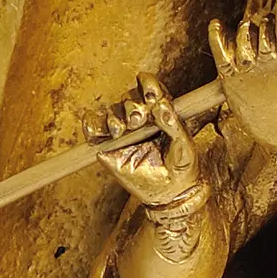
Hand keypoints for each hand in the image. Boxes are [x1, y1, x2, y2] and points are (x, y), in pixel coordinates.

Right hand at [94, 72, 200, 205]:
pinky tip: (101, 133)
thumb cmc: (182, 167)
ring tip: (122, 130)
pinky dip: (92, 125)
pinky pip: (93, 125)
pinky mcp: (107, 143)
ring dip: (114, 117)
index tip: (151, 96)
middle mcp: (141, 117)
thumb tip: (161, 104)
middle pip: (129, 97)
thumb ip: (173, 124)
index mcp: (161, 111)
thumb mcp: (184, 145)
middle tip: (138, 121)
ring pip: (111, 110)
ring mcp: (123, 129)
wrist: (169, 192)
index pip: (151, 87)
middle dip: (132, 106)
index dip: (148, 85)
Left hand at [209, 0, 276, 152]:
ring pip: (244, 32)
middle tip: (271, 30)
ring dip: (249, 30)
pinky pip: (219, 46)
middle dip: (268, 23)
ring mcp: (247, 68)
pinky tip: (218, 26)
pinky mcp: (229, 77)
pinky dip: (216, 33)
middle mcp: (268, 60)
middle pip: (263, 24)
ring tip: (255, 38)